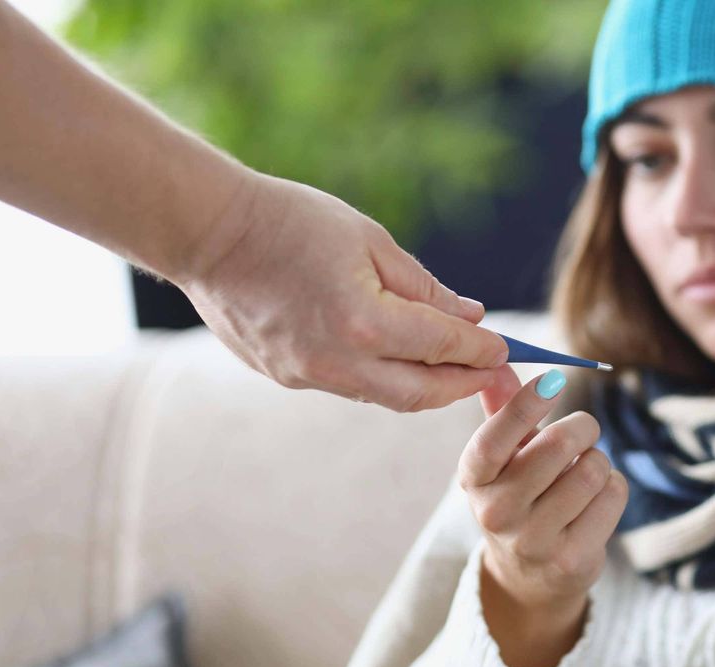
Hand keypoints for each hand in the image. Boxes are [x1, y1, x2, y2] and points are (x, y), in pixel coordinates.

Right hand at [178, 173, 508, 410]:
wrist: (208, 234)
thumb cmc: (292, 221)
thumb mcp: (371, 241)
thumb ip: (424, 288)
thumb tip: (471, 316)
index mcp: (366, 321)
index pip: (445, 346)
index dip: (483, 349)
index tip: (506, 348)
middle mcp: (341, 362)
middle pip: (424, 393)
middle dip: (464, 385)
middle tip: (491, 373)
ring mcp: (310, 376)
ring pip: (388, 397)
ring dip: (427, 387)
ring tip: (453, 369)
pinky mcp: (288, 378)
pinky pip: (352, 388)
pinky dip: (385, 379)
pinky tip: (399, 360)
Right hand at [458, 365, 627, 666]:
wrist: (528, 576)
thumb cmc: (517, 497)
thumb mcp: (501, 458)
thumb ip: (500, 410)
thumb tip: (496, 362)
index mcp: (474, 479)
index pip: (494, 438)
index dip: (524, 404)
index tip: (553, 380)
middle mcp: (496, 512)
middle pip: (558, 446)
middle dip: (582, 427)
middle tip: (584, 429)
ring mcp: (533, 541)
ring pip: (592, 470)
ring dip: (597, 461)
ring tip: (583, 474)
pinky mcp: (571, 560)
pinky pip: (613, 495)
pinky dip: (613, 487)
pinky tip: (595, 501)